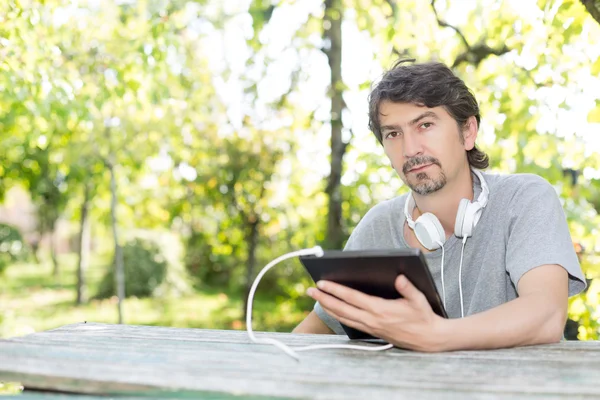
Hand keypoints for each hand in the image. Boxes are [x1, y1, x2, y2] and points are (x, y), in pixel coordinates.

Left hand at [307, 275, 448, 351]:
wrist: (428, 339)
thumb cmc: (423, 317)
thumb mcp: (418, 300)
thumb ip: (407, 288)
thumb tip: (399, 277)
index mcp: (379, 310)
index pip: (351, 298)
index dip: (335, 290)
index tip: (322, 283)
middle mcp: (371, 319)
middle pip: (341, 308)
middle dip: (324, 299)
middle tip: (310, 290)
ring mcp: (370, 327)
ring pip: (342, 317)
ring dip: (328, 307)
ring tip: (316, 298)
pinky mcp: (372, 331)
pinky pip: (350, 323)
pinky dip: (338, 316)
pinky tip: (333, 310)